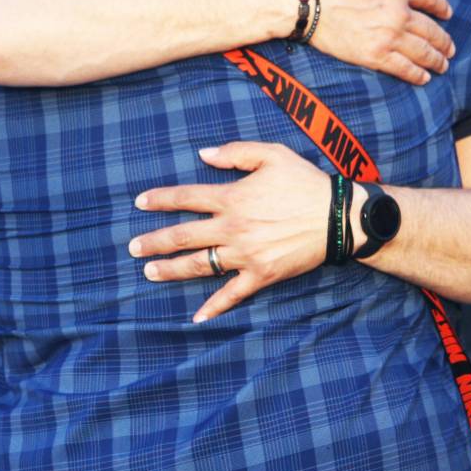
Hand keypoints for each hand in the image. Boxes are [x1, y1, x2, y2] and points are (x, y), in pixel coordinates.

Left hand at [128, 142, 331, 322]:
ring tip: (149, 273)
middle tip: (132, 248)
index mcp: (232, 197)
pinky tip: (196, 317)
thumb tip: (203, 154)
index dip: (160, 199)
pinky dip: (214, 306)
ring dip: (170, 270)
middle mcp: (232, 228)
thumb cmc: (305, 182)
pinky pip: (232, 294)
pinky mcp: (260, 275)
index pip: (186, 197)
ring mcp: (244, 255)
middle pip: (183, 235)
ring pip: (198, 265)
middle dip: (154, 241)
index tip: (139, 202)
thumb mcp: (271, 155)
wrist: (338, 217)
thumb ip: (235, 152)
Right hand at [309, 0, 454, 84]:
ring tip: (443, 65)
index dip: (441, 7)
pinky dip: (416, 74)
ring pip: (421, 51)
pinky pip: (403, 68)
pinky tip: (424, 78)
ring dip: (435, 60)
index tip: (447, 14)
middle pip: (430, 29)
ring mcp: (388, 36)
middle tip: (450, 49)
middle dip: (443, 41)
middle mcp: (399, 12)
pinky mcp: (374, 55)